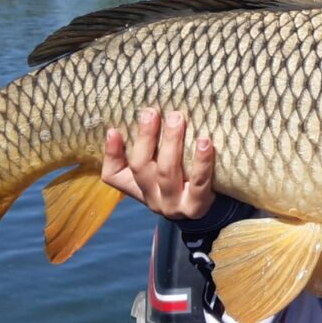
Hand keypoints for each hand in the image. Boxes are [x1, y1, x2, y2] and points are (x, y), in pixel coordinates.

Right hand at [101, 108, 215, 219]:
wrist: (211, 210)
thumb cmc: (181, 179)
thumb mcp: (158, 170)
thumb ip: (143, 150)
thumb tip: (114, 130)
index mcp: (138, 187)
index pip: (113, 175)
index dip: (111, 153)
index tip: (113, 129)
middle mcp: (152, 198)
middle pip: (141, 167)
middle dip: (146, 137)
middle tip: (152, 112)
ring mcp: (173, 205)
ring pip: (166, 172)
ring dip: (171, 142)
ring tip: (177, 119)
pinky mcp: (196, 207)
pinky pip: (198, 182)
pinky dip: (201, 161)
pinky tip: (204, 142)